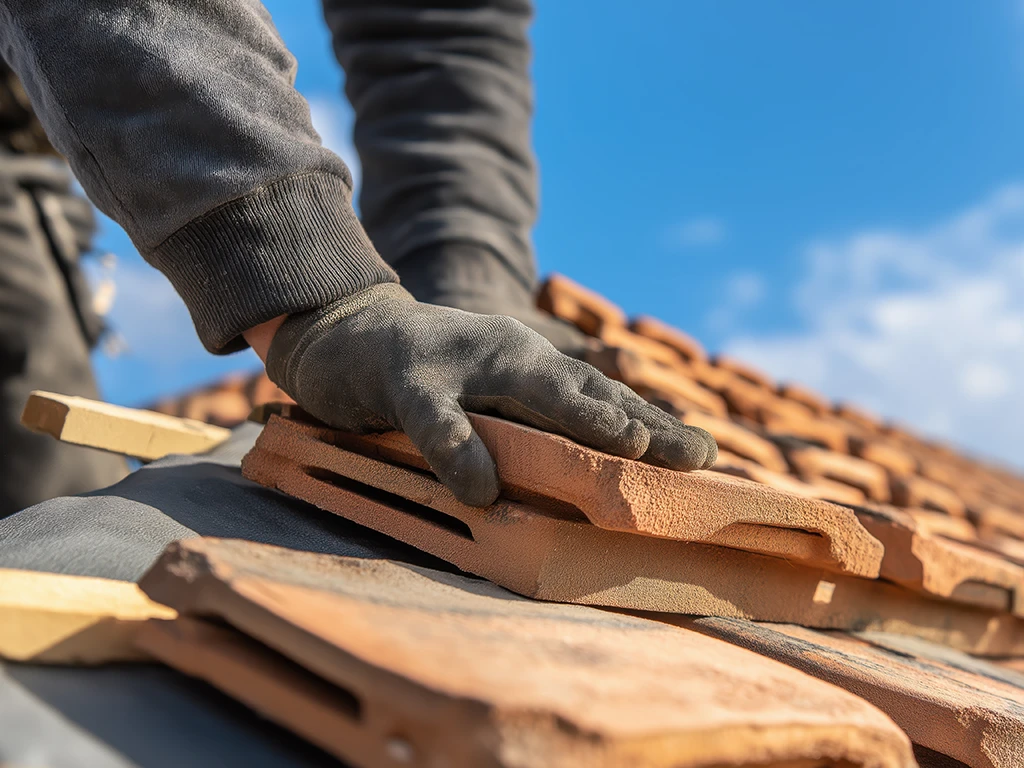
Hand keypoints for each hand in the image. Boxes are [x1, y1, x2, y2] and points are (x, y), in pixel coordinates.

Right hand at [260, 283, 716, 506]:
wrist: (347, 331)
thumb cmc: (429, 374)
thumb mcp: (485, 395)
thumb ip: (530, 422)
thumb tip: (587, 468)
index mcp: (530, 363)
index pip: (601, 397)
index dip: (654, 425)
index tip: (707, 459)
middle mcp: (508, 354)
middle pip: (586, 392)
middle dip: (643, 422)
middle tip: (696, 456)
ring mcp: (460, 360)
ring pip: (529, 389)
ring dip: (582, 416)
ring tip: (630, 447)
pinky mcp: (406, 377)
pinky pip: (436, 419)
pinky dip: (460, 451)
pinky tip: (481, 489)